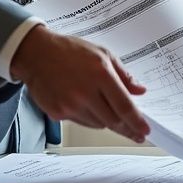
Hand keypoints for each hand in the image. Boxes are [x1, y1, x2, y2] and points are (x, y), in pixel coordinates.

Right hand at [9, 25, 149, 142]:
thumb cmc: (69, 51)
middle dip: (127, 128)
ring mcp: (70, 106)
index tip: (145, 131)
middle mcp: (85, 93)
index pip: (124, 106)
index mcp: (100, 75)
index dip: (137, 122)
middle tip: (136, 132)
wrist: (36, 54)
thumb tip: (139, 90)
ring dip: (107, 121)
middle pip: (113, 121)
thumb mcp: (102, 54)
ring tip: (105, 108)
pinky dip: (89, 118)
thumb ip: (123, 75)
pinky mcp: (58, 114)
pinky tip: (85, 104)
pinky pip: (81, 123)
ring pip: (98, 124)